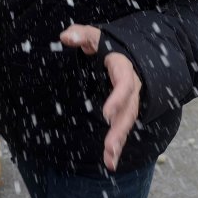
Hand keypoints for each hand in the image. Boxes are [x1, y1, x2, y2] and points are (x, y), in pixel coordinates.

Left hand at [60, 24, 141, 171]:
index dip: (117, 99)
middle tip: (110, 146)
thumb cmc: (104, 44)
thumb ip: (80, 35)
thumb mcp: (93, 36)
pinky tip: (110, 162)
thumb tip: (65, 37)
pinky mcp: (124, 109)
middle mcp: (132, 85)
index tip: (105, 114)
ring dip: (119, 141)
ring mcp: (129, 99)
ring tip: (110, 160)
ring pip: (128, 121)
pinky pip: (123, 127)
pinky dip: (118, 144)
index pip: (124, 83)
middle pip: (129, 110)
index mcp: (123, 67)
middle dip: (120, 129)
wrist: (124, 51)